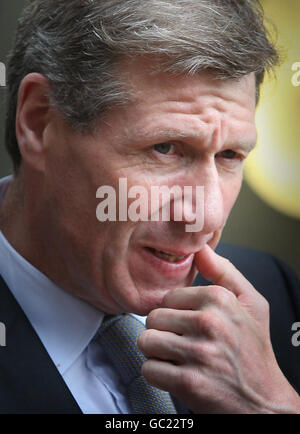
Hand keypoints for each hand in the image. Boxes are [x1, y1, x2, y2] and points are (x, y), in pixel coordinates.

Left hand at [138, 245, 299, 413]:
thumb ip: (224, 272)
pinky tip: (178, 374)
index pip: (168, 297)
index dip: (176, 313)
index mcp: (219, 299)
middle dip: (164, 332)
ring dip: (158, 353)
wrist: (265, 401)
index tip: (190, 325)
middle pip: (153, 318)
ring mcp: (198, 353)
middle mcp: (209, 322)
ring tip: (178, 357)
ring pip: (146, 341)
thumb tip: (201, 248)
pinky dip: (158, 375)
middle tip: (184, 343)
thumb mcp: (251, 303)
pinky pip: (148, 369)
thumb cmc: (254, 349)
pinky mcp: (188, 382)